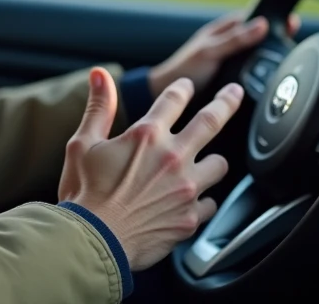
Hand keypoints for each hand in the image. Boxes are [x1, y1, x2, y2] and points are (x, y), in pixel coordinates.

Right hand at [59, 69, 243, 270]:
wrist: (93, 242)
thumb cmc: (84, 195)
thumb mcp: (83, 144)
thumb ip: (99, 107)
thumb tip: (99, 75)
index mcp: (147, 136)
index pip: (174, 99)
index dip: (182, 88)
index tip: (186, 86)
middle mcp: (173, 157)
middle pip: (212, 120)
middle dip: (226, 102)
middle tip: (235, 93)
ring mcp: (186, 188)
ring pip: (220, 164)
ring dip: (213, 160)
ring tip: (208, 162)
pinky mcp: (190, 217)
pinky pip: (211, 204)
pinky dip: (204, 200)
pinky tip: (194, 201)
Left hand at [147, 12, 300, 97]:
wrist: (165, 95)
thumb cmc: (183, 69)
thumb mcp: (210, 51)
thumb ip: (234, 39)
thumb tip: (262, 24)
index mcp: (223, 30)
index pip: (254, 18)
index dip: (273, 19)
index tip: (292, 22)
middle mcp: (229, 44)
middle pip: (259, 38)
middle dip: (276, 39)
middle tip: (296, 41)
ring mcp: (231, 62)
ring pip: (257, 56)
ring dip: (270, 59)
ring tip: (291, 59)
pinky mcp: (232, 80)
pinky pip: (252, 74)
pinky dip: (262, 75)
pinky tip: (272, 81)